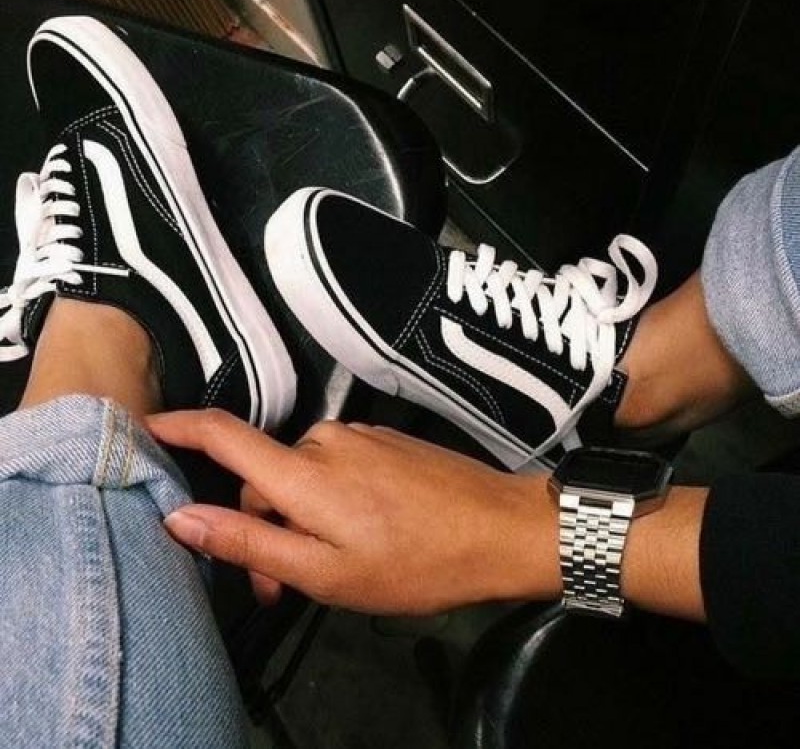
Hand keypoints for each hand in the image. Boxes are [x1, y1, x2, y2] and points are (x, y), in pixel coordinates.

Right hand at [147, 409, 560, 614]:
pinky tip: (366, 535)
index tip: (146, 429)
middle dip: (263, 529)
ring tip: (335, 566)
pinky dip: (331, 502)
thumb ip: (250, 541)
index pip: (223, 434)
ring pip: (302, 478)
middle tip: (286, 587)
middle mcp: (324, 440)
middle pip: (264, 477)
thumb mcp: (326, 572)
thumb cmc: (414, 562)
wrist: (501, 528)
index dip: (178, 428)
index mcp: (302, 473)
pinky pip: (336, 468)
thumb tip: (181, 515)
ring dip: (301, 520)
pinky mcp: (384, 441)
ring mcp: (359, 436)